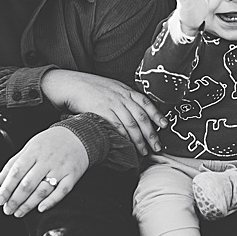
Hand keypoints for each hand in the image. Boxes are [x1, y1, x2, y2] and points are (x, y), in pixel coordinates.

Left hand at [0, 125, 88, 216]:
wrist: (77, 136)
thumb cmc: (49, 143)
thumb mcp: (28, 148)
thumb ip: (12, 165)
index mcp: (33, 152)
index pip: (16, 172)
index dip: (7, 187)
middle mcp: (46, 160)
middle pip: (28, 183)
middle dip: (16, 199)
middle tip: (7, 210)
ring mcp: (60, 168)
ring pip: (43, 189)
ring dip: (29, 204)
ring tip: (19, 212)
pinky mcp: (72, 175)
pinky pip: (62, 191)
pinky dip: (51, 201)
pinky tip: (40, 209)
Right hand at [41, 68, 163, 155]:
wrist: (71, 84)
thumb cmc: (90, 87)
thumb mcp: (111, 87)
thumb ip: (123, 97)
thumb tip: (135, 111)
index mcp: (125, 90)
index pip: (146, 103)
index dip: (157, 115)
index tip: (165, 125)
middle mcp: (120, 96)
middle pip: (141, 117)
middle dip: (151, 133)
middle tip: (157, 146)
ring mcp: (111, 103)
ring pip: (130, 124)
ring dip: (139, 139)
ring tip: (143, 151)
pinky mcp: (100, 111)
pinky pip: (116, 126)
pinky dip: (123, 137)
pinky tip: (127, 145)